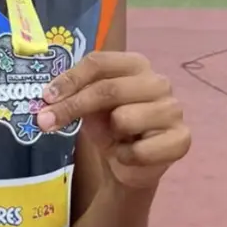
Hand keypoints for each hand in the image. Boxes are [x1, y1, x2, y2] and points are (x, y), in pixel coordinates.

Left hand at [36, 52, 190, 189]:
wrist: (131, 164)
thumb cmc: (109, 127)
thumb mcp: (88, 106)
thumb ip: (73, 96)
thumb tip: (47, 100)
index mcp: (135, 64)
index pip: (99, 62)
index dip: (70, 79)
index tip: (46, 97)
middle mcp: (158, 82)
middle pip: (108, 88)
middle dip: (73, 107)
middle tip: (45, 122)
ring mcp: (174, 110)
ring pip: (124, 119)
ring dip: (110, 136)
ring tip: (116, 139)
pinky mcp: (181, 139)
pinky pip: (139, 150)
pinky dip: (125, 157)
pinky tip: (130, 155)